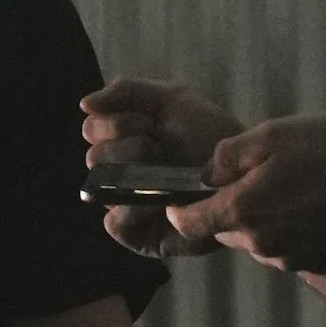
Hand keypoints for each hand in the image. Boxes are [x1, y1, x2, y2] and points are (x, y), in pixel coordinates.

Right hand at [81, 77, 243, 261]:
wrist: (242, 171)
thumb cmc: (208, 134)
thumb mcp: (171, 99)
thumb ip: (127, 90)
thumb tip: (83, 105)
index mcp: (121, 140)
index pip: (92, 129)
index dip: (119, 124)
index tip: (153, 124)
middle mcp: (119, 172)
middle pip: (95, 158)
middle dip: (131, 148)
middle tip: (163, 149)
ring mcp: (128, 204)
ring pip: (103, 188)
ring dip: (134, 175)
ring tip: (168, 176)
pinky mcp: (141, 235)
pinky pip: (116, 223)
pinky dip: (133, 211)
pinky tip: (159, 202)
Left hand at [168, 113, 325, 274]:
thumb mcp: (268, 136)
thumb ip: (226, 156)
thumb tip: (207, 173)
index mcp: (240, 213)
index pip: (187, 224)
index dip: (178, 211)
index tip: (179, 199)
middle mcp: (260, 245)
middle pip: (227, 230)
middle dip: (231, 209)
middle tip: (255, 180)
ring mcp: (290, 259)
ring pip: (260, 241)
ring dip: (265, 221)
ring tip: (292, 190)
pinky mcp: (318, 264)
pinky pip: (291, 249)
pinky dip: (294, 232)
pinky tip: (315, 207)